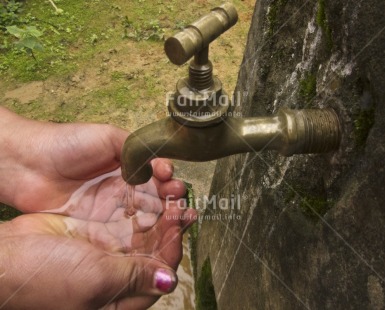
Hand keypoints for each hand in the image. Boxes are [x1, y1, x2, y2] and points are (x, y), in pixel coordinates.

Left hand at [0, 107, 185, 220]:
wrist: (28, 164)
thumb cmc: (67, 143)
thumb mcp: (108, 136)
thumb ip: (135, 148)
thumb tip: (156, 168)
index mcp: (126, 164)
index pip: (154, 173)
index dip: (166, 177)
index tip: (170, 177)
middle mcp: (122, 187)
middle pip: (153, 196)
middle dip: (170, 197)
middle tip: (179, 200)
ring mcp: (111, 207)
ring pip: (143, 214)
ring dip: (161, 216)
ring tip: (175, 216)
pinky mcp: (98, 226)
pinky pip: (125, 230)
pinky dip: (142, 232)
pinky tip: (154, 232)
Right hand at [0, 203, 196, 308]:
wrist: (5, 256)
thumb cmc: (45, 278)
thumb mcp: (95, 280)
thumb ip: (134, 277)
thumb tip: (169, 281)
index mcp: (120, 295)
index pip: (159, 272)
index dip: (172, 249)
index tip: (179, 226)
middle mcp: (118, 272)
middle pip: (155, 249)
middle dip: (171, 227)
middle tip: (183, 206)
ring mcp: (107, 249)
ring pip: (143, 229)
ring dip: (159, 212)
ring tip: (171, 193)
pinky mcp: (96, 230)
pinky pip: (124, 216)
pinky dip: (138, 203)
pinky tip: (148, 191)